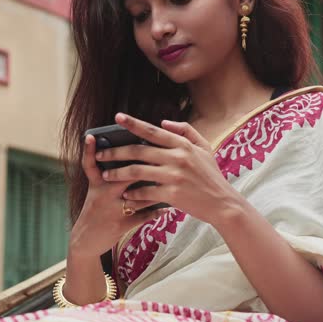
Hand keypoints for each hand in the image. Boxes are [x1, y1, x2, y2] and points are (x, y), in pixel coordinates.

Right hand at [69, 133, 169, 258]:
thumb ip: (105, 171)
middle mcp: (103, 194)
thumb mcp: (94, 190)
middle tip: (159, 157)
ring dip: (157, 189)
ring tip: (173, 181)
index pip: (92, 163)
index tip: (94, 135)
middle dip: (143, 167)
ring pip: (139, 196)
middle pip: (124, 175)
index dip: (92, 150)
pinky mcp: (120, 225)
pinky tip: (168, 208)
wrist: (85, 240)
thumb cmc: (94, 210)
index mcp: (96, 184)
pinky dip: (157, 212)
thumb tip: (118, 150)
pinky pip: (144, 216)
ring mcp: (112, 210)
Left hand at [96, 113, 245, 225]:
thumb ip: (186, 131)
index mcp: (183, 145)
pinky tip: (125, 195)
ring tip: (106, 175)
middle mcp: (177, 158)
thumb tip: (163, 122)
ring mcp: (174, 176)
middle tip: (100, 153)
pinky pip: (145, 192)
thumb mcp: (204, 148)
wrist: (223, 203)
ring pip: (137, 171)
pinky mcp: (172, 194)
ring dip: (118, 173)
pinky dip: (133, 194)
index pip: (153, 131)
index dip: (133, 124)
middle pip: (138, 151)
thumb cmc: (211, 176)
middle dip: (115, 151)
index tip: (117, 118)